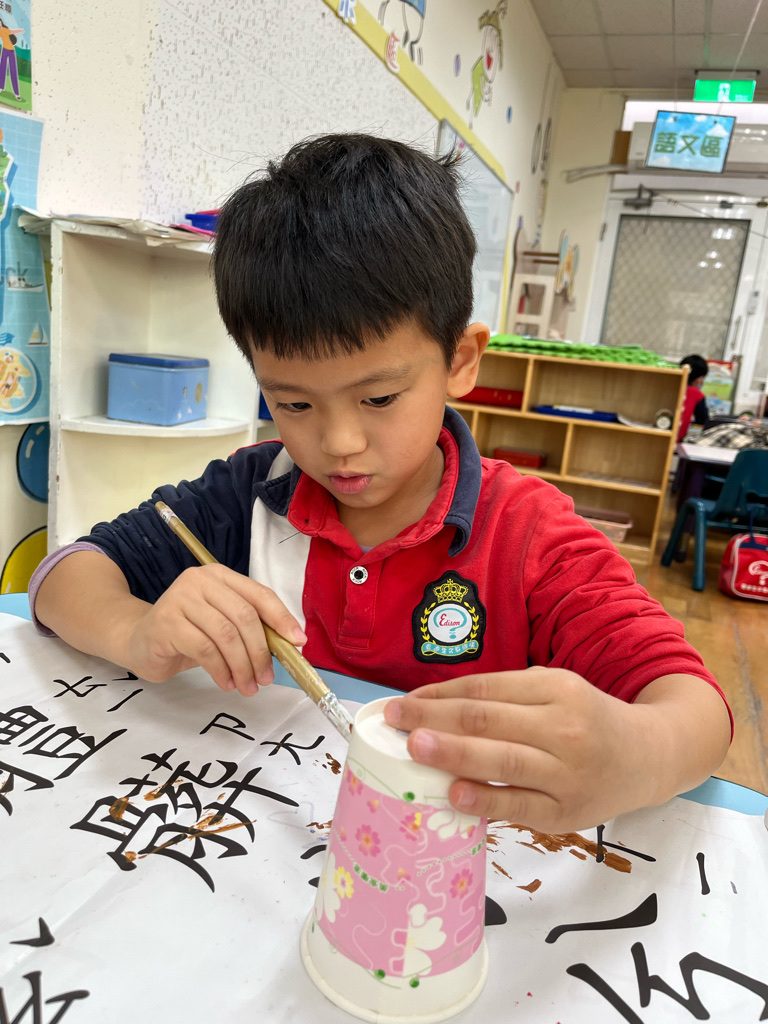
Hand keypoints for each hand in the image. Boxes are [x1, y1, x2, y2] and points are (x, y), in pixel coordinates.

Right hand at [121, 564, 306, 695]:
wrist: (140, 641)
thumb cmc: (188, 634)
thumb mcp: (223, 625)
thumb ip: (251, 628)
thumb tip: (290, 643)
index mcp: (220, 576)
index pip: (259, 594)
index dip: (281, 618)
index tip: (298, 642)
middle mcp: (200, 581)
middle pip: (244, 616)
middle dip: (260, 651)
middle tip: (266, 678)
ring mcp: (180, 598)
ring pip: (226, 635)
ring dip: (242, 666)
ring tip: (247, 686)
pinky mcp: (166, 622)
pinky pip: (205, 649)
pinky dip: (221, 670)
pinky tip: (226, 682)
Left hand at [383, 668, 658, 832]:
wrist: (649, 757)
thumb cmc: (588, 720)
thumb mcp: (555, 690)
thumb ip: (505, 697)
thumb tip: (436, 708)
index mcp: (556, 688)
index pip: (485, 690)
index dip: (439, 695)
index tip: (403, 703)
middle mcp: (564, 727)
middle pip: (487, 720)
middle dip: (434, 719)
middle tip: (394, 721)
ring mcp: (567, 772)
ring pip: (502, 759)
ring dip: (453, 754)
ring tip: (415, 749)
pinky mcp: (567, 813)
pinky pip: (519, 805)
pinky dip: (485, 799)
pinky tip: (454, 794)